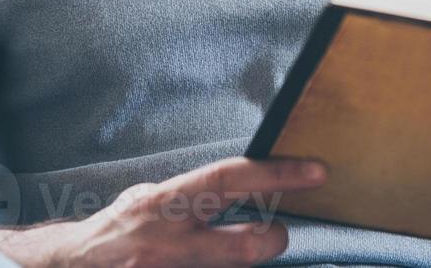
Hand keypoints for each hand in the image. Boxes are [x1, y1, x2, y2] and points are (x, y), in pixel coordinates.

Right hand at [0, 157, 324, 267]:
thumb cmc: (114, 232)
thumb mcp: (147, 200)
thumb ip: (188, 197)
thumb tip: (233, 187)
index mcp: (166, 204)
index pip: (231, 180)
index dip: (277, 175)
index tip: (316, 171)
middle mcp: (171, 242)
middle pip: (246, 245)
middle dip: (274, 239)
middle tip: (279, 233)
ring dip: (241, 261)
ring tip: (242, 249)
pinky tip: (210, 262)